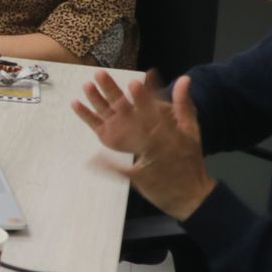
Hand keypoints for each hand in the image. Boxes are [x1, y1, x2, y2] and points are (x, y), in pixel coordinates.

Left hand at [72, 72, 214, 219]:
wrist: (191, 194)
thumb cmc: (190, 160)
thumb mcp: (191, 131)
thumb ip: (184, 105)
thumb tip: (185, 78)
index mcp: (169, 132)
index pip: (153, 109)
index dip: (143, 97)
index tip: (133, 82)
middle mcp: (156, 144)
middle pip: (129, 117)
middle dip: (113, 95)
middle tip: (98, 76)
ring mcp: (145, 160)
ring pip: (119, 137)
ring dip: (99, 119)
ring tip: (80, 99)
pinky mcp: (137, 177)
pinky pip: (119, 169)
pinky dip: (106, 165)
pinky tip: (91, 158)